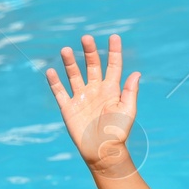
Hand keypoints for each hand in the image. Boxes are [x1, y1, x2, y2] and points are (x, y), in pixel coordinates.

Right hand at [45, 33, 140, 172]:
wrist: (103, 151)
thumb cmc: (118, 132)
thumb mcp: (127, 110)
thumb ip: (130, 91)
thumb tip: (137, 72)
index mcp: (112, 89)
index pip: (113, 65)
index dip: (114, 51)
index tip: (114, 37)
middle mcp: (96, 90)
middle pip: (92, 65)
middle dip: (89, 51)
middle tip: (86, 38)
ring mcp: (81, 97)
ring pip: (74, 74)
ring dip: (70, 62)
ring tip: (65, 50)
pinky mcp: (68, 108)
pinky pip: (60, 92)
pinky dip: (54, 82)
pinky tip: (51, 71)